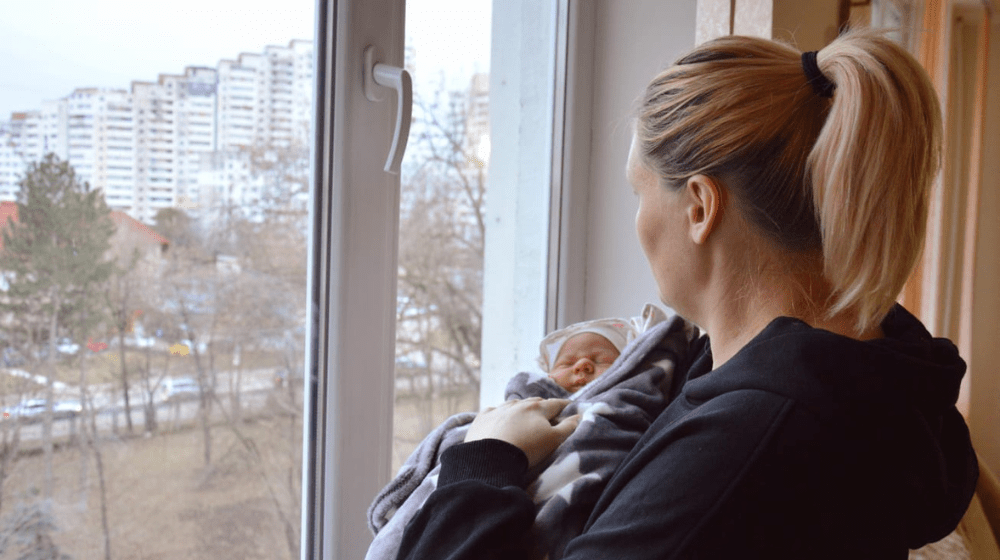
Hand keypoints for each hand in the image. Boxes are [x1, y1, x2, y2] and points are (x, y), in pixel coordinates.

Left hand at [465, 397, 580, 467]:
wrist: (491, 458)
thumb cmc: (527, 449)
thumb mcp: (553, 440)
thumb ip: (568, 427)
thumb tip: (578, 416)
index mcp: (537, 408)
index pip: (555, 404)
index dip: (564, 405)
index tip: (569, 406)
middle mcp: (518, 404)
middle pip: (534, 402)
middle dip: (543, 405)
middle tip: (548, 412)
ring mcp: (498, 409)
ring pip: (513, 404)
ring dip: (521, 408)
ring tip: (524, 414)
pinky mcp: (482, 418)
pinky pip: (493, 411)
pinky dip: (499, 414)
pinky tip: (499, 419)